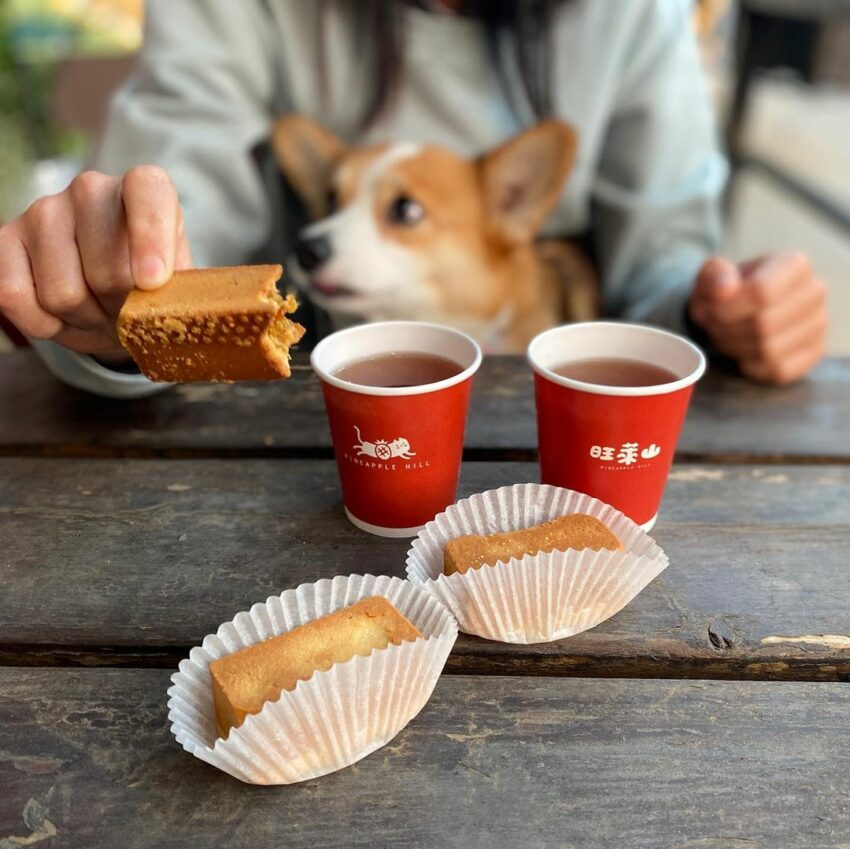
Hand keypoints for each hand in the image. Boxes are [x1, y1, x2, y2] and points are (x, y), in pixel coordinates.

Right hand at [0, 166, 191, 354]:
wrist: (113, 295)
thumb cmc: (151, 286)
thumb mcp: (178, 285)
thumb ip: (177, 288)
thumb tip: (162, 300)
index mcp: (145, 189)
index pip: (147, 193)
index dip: (150, 239)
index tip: (152, 282)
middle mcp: (91, 189)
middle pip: (107, 272)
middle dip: (121, 311)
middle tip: (129, 313)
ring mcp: (43, 210)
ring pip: (63, 294)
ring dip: (85, 320)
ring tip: (100, 311)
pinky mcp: (5, 239)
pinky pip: (14, 296)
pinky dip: (43, 324)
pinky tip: (63, 316)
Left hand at [688, 253, 826, 384]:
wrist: (742, 307)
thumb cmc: (726, 290)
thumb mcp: (712, 275)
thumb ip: (713, 275)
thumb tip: (724, 289)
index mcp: (793, 264)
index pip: (761, 292)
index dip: (728, 308)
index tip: (713, 310)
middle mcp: (814, 291)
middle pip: (763, 324)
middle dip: (728, 330)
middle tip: (715, 326)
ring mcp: (818, 324)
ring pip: (770, 350)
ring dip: (736, 348)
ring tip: (727, 336)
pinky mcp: (814, 352)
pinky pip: (779, 370)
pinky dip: (753, 367)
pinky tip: (744, 352)